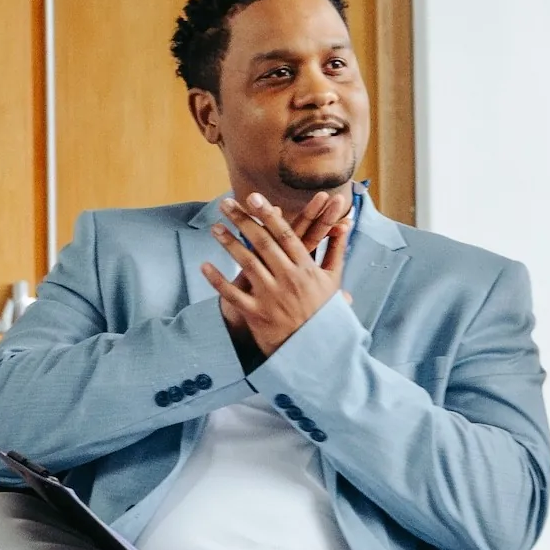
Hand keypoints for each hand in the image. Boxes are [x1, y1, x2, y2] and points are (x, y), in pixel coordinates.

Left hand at [203, 189, 350, 365]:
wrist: (316, 352)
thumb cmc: (325, 314)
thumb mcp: (334, 281)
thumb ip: (336, 250)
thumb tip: (344, 224)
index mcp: (306, 269)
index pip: (285, 235)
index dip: (268, 215)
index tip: (254, 198)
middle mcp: (288, 279)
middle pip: (262, 243)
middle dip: (243, 221)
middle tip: (226, 204)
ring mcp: (271, 297)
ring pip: (247, 263)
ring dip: (228, 244)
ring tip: (215, 227)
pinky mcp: (257, 315)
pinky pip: (233, 295)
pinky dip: (217, 280)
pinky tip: (204, 266)